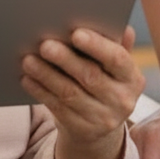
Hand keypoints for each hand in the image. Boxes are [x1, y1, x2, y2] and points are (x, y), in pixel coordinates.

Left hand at [21, 25, 145, 158]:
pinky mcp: (81, 130)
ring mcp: (102, 119)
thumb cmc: (105, 81)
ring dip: (46, 75)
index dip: (97, 46)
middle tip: (44, 44)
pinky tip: (27, 78)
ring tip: (28, 59)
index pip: (117, 59)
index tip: (76, 33)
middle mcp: (121, 100)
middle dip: (65, 59)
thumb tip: (125, 28)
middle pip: (90, 76)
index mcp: (132, 78)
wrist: (101, 127)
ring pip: (69, 93)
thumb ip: (116, 45)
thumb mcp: (114, 68)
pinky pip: (57, 108)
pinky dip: (40, 91)